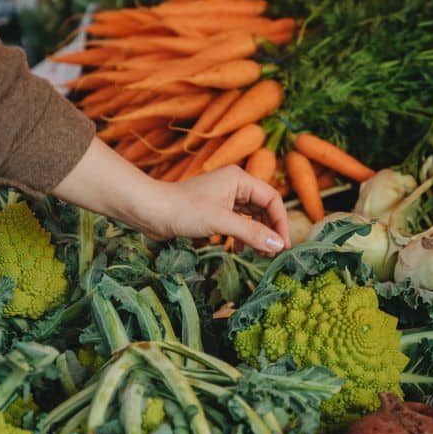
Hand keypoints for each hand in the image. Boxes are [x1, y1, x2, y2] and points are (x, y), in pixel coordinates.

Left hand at [137, 166, 289, 253]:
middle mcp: (234, 185)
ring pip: (251, 216)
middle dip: (269, 230)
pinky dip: (241, 236)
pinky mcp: (213, 210)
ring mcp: (223, 197)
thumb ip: (252, 233)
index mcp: (239, 179)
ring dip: (256, 235)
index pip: (272, 199)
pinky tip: (238, 250)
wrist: (150, 211)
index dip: (280, 222)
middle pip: (263, 208)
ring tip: (259, 254)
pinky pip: (237, 222)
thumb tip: (278, 245)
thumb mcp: (222, 222)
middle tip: (272, 254)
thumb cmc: (184, 210)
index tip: (282, 245)